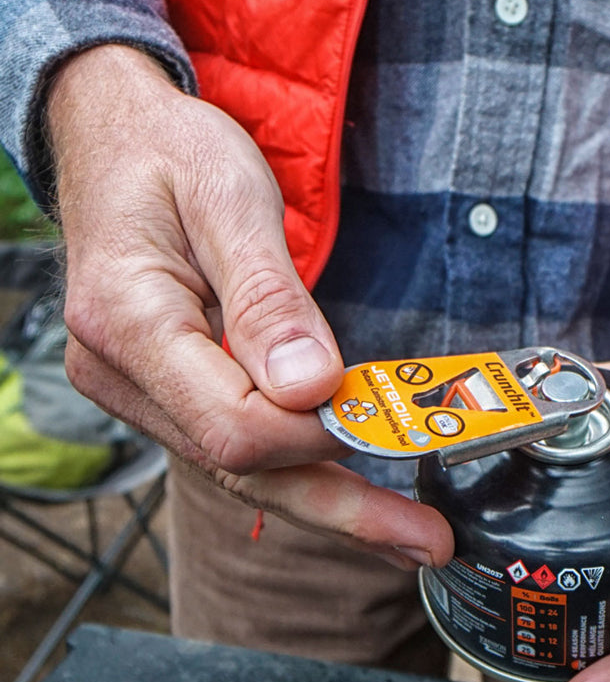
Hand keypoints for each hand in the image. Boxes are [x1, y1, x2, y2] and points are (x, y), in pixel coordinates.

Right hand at [48, 45, 451, 569]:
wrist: (111, 138)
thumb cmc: (168, 154)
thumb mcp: (227, 197)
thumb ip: (268, 296)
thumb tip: (311, 388)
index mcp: (129, 323)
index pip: (235, 423)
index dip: (317, 432)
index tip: (386, 416)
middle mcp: (124, 376)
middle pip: (243, 471)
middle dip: (344, 509)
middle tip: (426, 542)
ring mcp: (144, 393)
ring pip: (246, 472)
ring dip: (332, 503)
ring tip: (411, 534)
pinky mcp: (171, 393)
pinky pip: (241, 447)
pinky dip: (304, 472)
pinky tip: (354, 495)